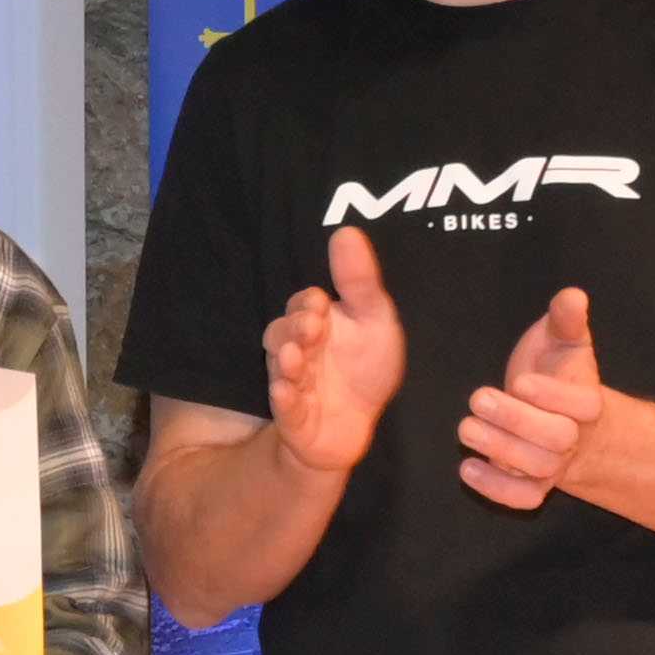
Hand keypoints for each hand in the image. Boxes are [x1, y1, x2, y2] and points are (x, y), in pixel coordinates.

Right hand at [264, 223, 407, 474]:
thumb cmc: (364, 366)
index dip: (308, 303)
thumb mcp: (374, 319)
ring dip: (286, 362)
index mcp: (315, 323)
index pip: (302, 304)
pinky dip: (283, 400)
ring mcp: (292, 384)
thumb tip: (347, 231)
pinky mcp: (293, 418)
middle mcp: (297, 350)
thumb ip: (360, 280)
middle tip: (312, 327)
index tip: (321, 302)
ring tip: (294, 357)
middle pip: (282, 333)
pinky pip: (283, 409)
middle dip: (295, 329)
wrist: (356, 424)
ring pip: (280, 369)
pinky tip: (286, 392)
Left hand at [456, 287, 609, 511]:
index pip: (583, 405)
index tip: (522, 381)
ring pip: (537, 469)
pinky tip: (467, 468)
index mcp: (587, 401)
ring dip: (500, 450)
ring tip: (466, 427)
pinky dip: (497, 490)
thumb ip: (566, 320)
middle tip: (479, 399)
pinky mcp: (533, 485)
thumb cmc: (558, 370)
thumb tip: (573, 295)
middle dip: (516, 422)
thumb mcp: (562, 340)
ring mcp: (554, 465)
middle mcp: (574, 437)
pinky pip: (524, 499)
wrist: (558, 415)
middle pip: (557, 440)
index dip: (554, 397)